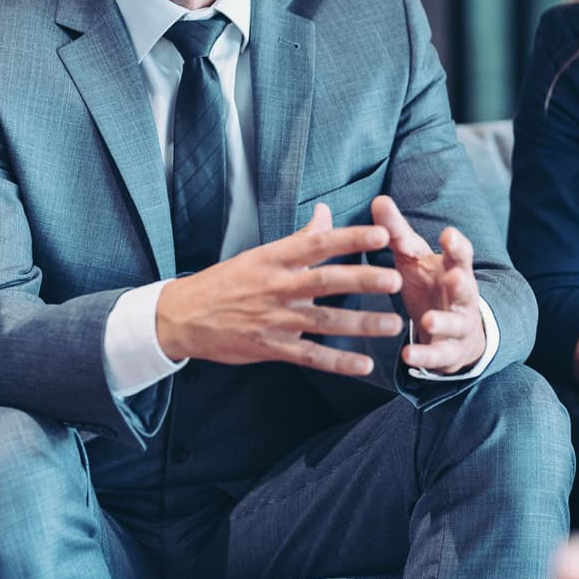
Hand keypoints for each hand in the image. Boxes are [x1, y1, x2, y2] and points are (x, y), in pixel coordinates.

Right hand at [155, 204, 403, 375]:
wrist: (183, 317)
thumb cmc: (224, 282)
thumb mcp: (259, 255)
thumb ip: (299, 239)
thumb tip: (325, 213)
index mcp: (273, 259)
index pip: (316, 244)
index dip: (348, 239)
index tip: (379, 235)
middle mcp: (276, 287)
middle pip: (325, 282)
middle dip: (362, 280)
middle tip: (394, 279)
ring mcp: (274, 319)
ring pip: (324, 322)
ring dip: (361, 324)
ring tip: (393, 324)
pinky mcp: (271, 347)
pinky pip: (310, 357)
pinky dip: (338, 362)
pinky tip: (364, 365)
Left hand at [369, 194, 486, 373]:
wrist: (456, 331)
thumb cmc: (431, 285)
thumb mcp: (414, 258)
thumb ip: (397, 232)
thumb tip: (379, 199)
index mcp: (453, 269)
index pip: (460, 255)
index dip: (457, 246)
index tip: (449, 234)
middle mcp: (461, 296)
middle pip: (466, 288)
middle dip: (462, 283)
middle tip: (455, 277)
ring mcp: (458, 324)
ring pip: (455, 323)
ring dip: (443, 321)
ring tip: (429, 320)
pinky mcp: (449, 352)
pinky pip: (438, 355)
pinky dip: (425, 356)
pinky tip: (408, 356)